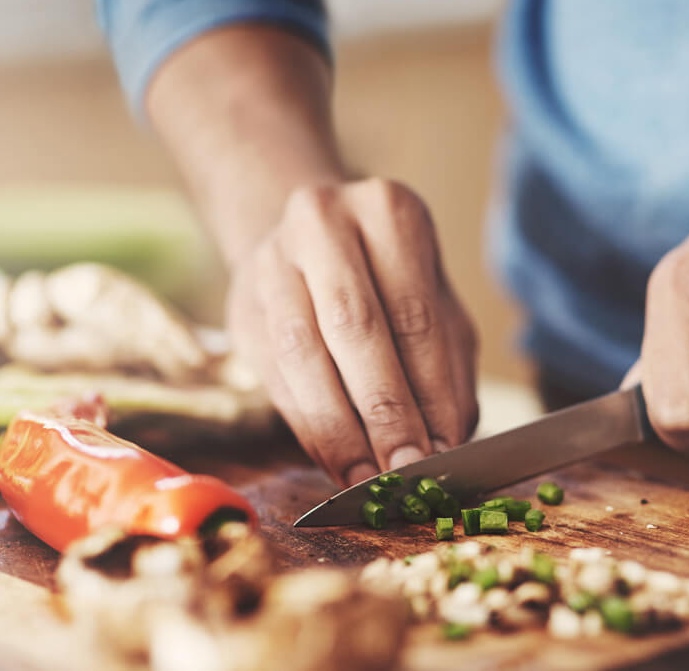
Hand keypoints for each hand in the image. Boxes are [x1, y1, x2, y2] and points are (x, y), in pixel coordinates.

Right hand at [227, 178, 478, 484]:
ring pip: (303, 353)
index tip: (442, 451)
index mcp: (388, 212)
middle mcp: (323, 223)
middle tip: (405, 470)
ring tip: (367, 477)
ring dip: (338, 427)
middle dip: (383, 411)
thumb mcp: (436, 308)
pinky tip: (335, 461)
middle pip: (354, 327)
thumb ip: (446, 371)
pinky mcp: (241, 306)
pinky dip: (308, 426)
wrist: (309, 245)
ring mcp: (273, 261)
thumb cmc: (390, 284)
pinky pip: (274, 375)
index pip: (414, 314)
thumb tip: (446, 444)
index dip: (428, 391)